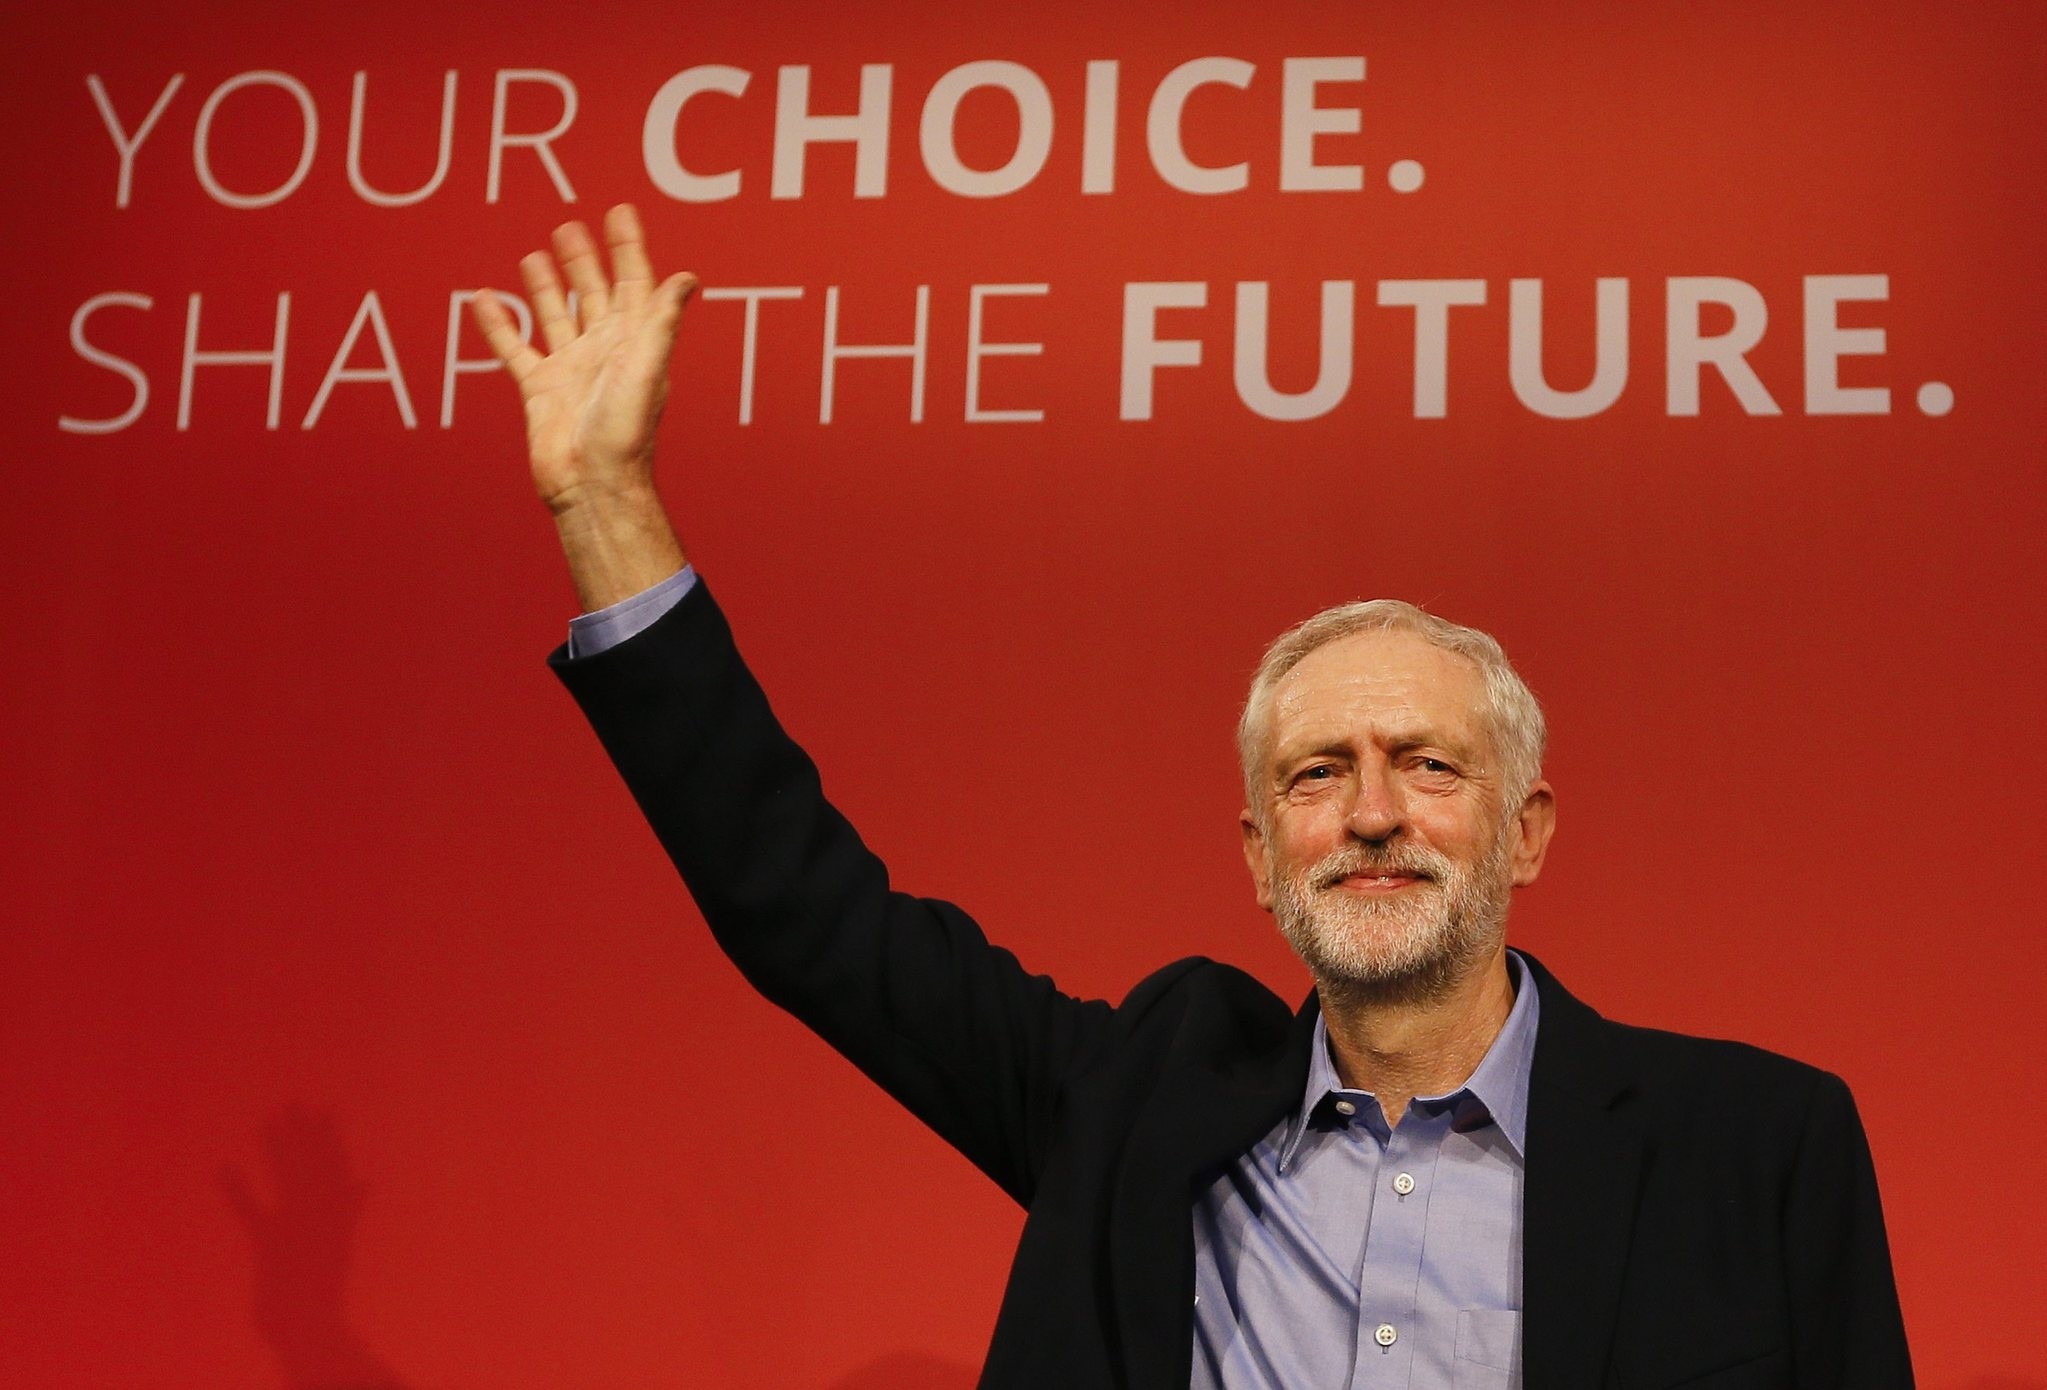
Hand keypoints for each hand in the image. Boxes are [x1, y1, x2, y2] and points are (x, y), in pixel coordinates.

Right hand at [472, 204, 699, 515]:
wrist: (592, 483)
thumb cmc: (625, 433)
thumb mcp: (647, 368)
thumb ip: (662, 321)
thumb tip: (688, 277)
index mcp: (633, 342)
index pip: (633, 283)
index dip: (628, 247)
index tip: (621, 211)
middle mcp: (603, 351)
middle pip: (594, 293)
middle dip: (585, 260)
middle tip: (570, 226)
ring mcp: (570, 369)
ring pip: (555, 315)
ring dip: (547, 286)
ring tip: (534, 254)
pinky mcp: (540, 389)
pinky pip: (515, 348)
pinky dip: (499, 324)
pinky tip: (484, 298)